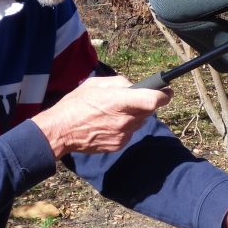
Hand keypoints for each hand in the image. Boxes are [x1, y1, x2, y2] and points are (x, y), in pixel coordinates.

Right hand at [32, 76, 171, 158]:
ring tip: (114, 112)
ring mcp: (123, 135)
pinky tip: (108, 123)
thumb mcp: (95, 84)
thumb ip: (119, 83)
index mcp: (119, 102)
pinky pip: (129, 133)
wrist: (60, 132)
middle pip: (149, 111)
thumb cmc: (75, 105)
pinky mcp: (119, 145)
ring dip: (134, 115)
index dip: (164, 95)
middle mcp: (124, 120)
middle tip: (131, 99)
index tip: (166, 91)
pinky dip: (125, 127)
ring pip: (139, 122)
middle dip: (145, 103)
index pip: (153, 100)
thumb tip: (133, 86)